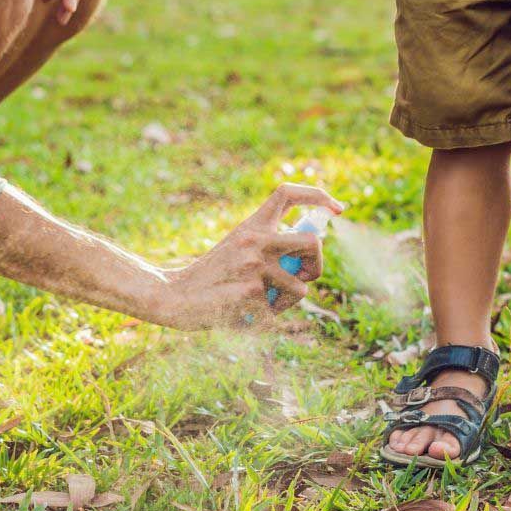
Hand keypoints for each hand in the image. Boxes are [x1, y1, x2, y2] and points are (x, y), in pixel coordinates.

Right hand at [152, 184, 343, 329]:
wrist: (173, 296)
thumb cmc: (209, 277)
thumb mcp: (236, 248)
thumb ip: (267, 246)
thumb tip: (310, 252)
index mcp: (251, 225)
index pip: (287, 194)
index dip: (318, 196)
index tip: (337, 210)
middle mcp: (256, 240)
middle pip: (314, 243)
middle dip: (317, 265)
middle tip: (303, 276)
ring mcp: (255, 267)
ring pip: (302, 287)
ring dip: (288, 300)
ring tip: (262, 302)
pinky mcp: (252, 293)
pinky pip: (279, 311)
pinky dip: (267, 317)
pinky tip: (244, 313)